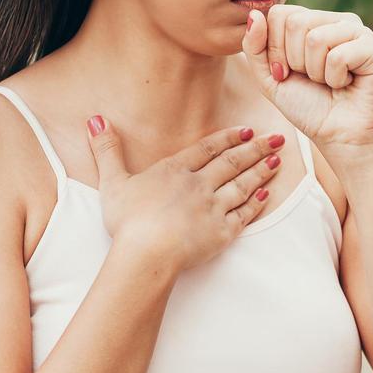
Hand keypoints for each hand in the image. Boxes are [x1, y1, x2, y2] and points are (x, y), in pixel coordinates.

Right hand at [83, 116, 288, 271]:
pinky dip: (257, 203)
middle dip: (255, 149)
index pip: (207, 149)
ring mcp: (213, 208)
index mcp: (175, 170)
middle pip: (232, 163)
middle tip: (276, 138)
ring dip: (261, 171)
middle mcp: (199, 185)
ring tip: (277, 160)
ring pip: (242, 185)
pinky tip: (267, 195)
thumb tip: (96, 120)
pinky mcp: (222, 233)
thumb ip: (107, 150)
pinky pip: (244, 214)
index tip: (246, 130)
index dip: (227, 138)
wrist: (147, 252)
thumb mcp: (112, 181)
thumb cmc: (127, 220)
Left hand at [240, 5, 372, 175]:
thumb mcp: (269, 77)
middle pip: (296, 22)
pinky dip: (335, 79)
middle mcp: (336, 20)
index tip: (287, 72)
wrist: (338, 137)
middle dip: (294, 61)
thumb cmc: (306, 106)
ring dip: (315, 72)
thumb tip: (254, 14)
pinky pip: (338, 56)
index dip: (275, 49)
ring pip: (315, 38)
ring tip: (329, 81)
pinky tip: (346, 84)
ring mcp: (358, 31)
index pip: (279, 13)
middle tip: (312, 79)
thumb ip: (254, 46)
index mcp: (313, 20)